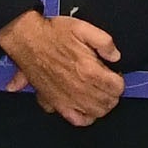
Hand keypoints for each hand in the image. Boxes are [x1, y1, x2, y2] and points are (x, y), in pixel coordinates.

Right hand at [0, 8, 122, 124]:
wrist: (27, 40)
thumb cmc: (53, 34)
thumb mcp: (83, 28)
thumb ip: (104, 42)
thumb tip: (115, 56)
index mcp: (89, 70)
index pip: (117, 87)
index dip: (119, 79)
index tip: (114, 73)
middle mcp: (80, 88)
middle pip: (109, 102)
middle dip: (113, 93)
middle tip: (108, 83)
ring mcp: (68, 98)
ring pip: (97, 113)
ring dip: (103, 105)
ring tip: (100, 94)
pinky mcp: (57, 103)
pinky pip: (77, 120)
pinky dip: (86, 118)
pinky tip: (87, 108)